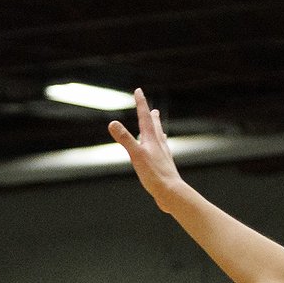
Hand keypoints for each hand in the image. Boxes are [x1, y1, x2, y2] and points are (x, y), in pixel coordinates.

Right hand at [107, 89, 185, 211]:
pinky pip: (161, 152)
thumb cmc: (154, 174)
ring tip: (158, 126)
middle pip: (155, 126)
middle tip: (152, 109)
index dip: (140, 103)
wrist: (171, 191)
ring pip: (160, 138)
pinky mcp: (164, 166)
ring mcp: (163, 155)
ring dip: (157, 130)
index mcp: (151, 139)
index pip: (144, 116)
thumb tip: (112, 123)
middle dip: (151, 116)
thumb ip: (124, 139)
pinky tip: (161, 151)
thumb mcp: (136, 155)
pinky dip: (160, 146)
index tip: (138, 90)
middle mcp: (159, 144)